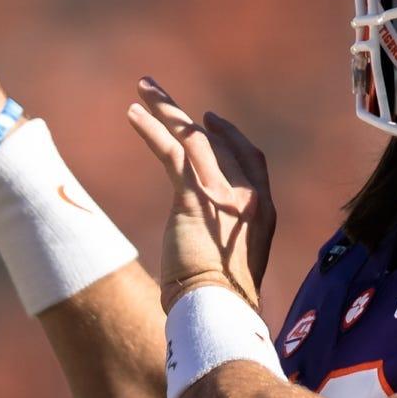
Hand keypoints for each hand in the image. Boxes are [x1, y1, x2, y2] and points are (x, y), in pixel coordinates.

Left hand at [126, 78, 274, 311]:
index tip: (210, 120)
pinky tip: (132, 113)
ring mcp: (223, 193)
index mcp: (264, 212)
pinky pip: (171, 152)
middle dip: (188, 115)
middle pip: (219, 141)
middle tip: (161, 93)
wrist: (218, 311)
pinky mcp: (195, 196)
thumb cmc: (221, 303)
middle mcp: (249, 196)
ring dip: (166, 108)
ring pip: (193, 137)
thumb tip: (209, 253)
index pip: (251, 159)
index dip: (231, 136)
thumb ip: (227, 246)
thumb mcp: (233, 269)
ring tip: (143, 86)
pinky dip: (151, 129)